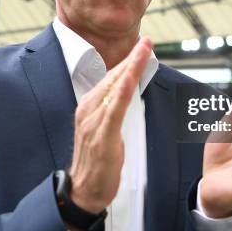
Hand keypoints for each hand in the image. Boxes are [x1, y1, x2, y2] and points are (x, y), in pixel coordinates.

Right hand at [68, 37, 151, 213]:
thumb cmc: (96, 161)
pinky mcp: (101, 135)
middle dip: (132, 57)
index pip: (111, 77)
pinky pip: (113, 109)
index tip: (142, 46)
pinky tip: (129, 78)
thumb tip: (124, 93)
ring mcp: (93, 121)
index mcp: (89, 106)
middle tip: (147, 40)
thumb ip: (112, 110)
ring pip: (114, 87)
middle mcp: (88, 109)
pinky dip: (121, 91)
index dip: (128, 61)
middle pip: (113, 77)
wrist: (84, 190)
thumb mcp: (104, 129)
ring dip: (130, 67)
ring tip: (144, 50)